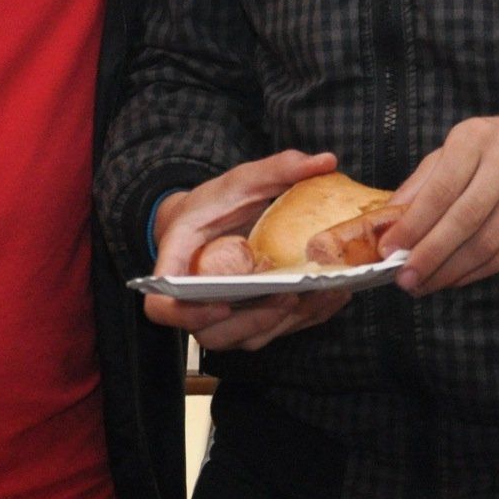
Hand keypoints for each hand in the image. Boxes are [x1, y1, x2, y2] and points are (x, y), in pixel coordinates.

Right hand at [142, 150, 354, 350]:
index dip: (187, 314)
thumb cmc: (217, 203)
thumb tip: (325, 160)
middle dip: (253, 320)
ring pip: (247, 338)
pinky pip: (273, 332)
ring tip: (321, 295)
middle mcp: (195, 302)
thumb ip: (278, 168)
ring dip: (285, 323)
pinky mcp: (251, 320)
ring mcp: (223, 316)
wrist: (215, 223)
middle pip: (213, 334)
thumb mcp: (240, 180)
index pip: (163, 306)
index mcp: (176, 265)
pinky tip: (334, 296)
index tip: (221, 303)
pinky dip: (305, 318)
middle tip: (289, 295)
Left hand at [382, 111, 498, 294]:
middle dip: (429, 256)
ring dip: (450, 271)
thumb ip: (424, 182)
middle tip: (405, 279)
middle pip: (463, 221)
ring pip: (485, 244)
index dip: (412, 226)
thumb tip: (390, 221)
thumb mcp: (459, 148)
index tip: (388, 250)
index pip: (440, 191)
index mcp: (476, 138)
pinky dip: (475, 273)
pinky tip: (455, 278)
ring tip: (425, 284)